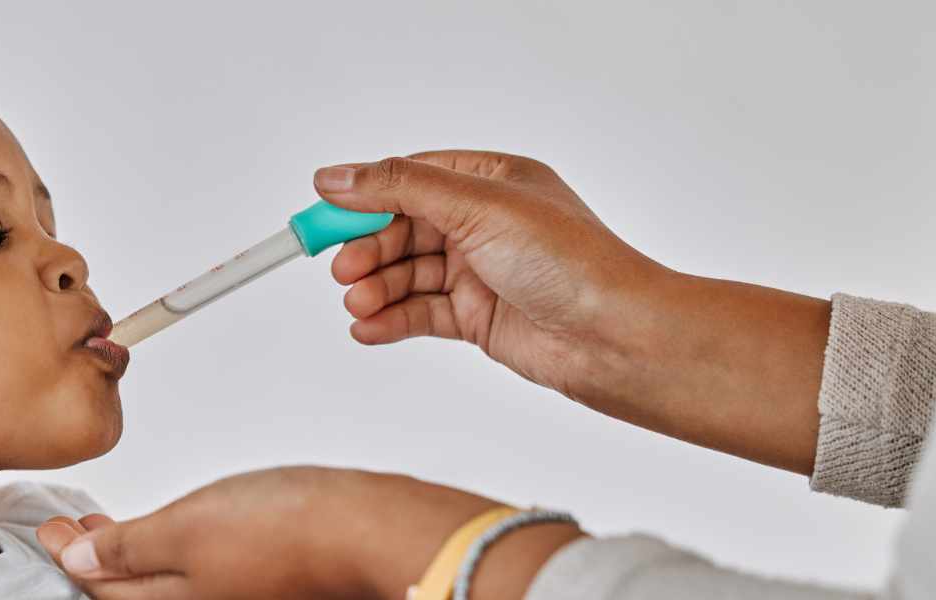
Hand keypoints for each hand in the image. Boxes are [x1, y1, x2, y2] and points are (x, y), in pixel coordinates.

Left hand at [35, 466, 583, 599]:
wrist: (371, 527)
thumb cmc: (291, 530)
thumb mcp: (186, 531)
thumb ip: (127, 549)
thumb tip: (77, 564)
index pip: (99, 591)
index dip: (66, 557)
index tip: (49, 527)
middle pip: (130, 593)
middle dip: (94, 560)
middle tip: (71, 528)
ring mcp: (235, 596)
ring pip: (165, 583)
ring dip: (131, 554)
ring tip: (112, 525)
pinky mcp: (264, 581)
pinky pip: (200, 572)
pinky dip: (173, 552)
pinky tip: (176, 528)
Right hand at [316, 150, 665, 395]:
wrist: (615, 338)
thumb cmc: (570, 263)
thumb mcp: (478, 206)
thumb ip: (401, 188)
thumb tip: (338, 176)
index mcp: (491, 180)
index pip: (410, 178)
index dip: (362, 196)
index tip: (320, 215)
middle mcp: (484, 223)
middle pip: (401, 229)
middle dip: (368, 249)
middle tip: (343, 270)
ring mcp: (480, 272)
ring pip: (407, 274)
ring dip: (376, 288)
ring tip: (359, 304)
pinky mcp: (478, 318)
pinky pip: (420, 313)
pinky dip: (391, 320)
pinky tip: (368, 327)